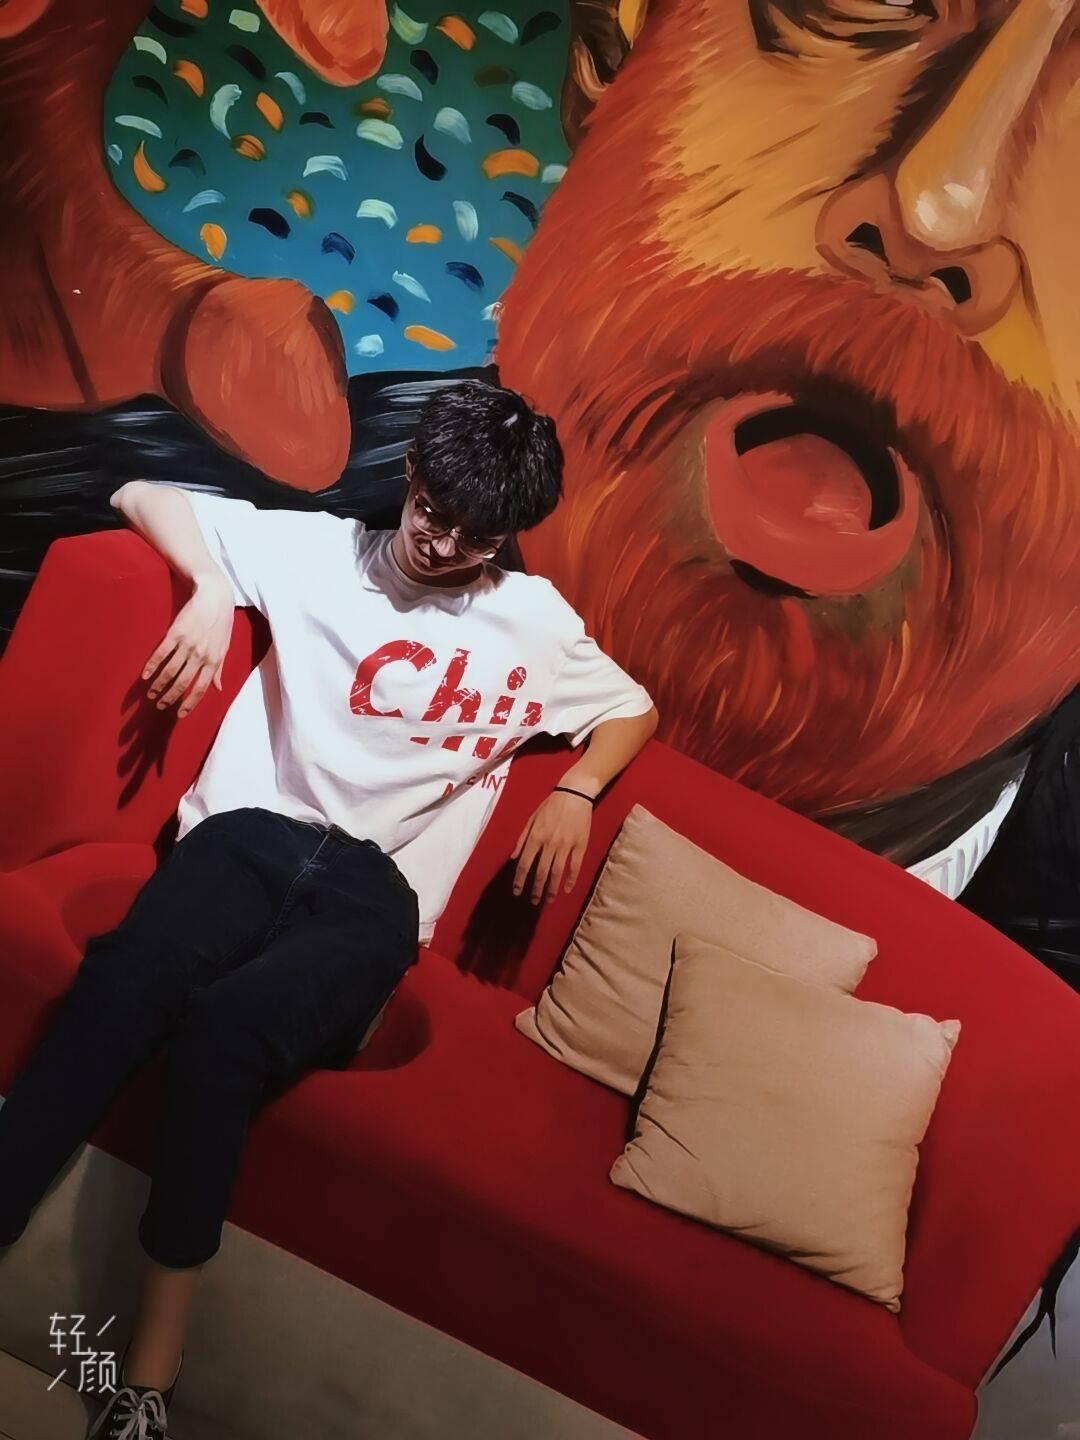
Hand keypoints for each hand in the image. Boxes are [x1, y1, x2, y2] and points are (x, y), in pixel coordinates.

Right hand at [141, 570, 234, 716]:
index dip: (189, 703)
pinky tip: (144, 675)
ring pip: (169, 671)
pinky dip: (151, 666)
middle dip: (170, 698)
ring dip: (158, 685)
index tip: (179, 714)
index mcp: (214, 661)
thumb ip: (219, 669)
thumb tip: (218, 688)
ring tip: (150, 694)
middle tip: (160, 705)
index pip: (201, 688)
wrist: (214, 596)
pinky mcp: (175, 633)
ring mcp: (187, 644)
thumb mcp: (224, 647)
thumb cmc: (221, 622)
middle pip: (182, 683)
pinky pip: (161, 653)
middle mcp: (200, 655)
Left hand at [510, 788, 593, 905]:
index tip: (517, 891)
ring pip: (557, 872)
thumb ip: (522, 839)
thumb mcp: (531, 819)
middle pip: (540, 872)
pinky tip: (566, 889)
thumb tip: (513, 858)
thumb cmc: (551, 806)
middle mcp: (549, 843)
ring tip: (548, 900)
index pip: (524, 863)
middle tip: (533, 902)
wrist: (574, 793)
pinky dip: (571, 880)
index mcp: (535, 836)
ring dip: (551, 889)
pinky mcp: (580, 845)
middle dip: (535, 889)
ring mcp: (566, 845)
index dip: (520, 880)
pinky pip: (575, 866)